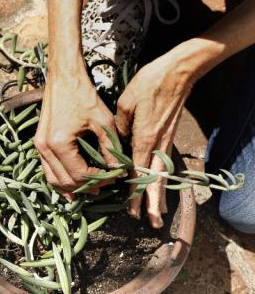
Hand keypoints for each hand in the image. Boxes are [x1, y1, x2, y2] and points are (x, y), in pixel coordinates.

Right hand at [36, 70, 118, 194]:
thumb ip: (110, 148)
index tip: (114, 177)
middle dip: (86, 186)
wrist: (63, 78)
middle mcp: (44, 148)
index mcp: (60, 143)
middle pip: (65, 180)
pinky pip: (47, 169)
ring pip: (53, 179)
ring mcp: (39, 146)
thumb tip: (117, 169)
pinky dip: (59, 178)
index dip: (99, 180)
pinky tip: (71, 185)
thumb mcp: (103, 121)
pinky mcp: (39, 143)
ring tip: (88, 190)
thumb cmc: (84, 96)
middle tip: (104, 185)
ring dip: (70, 187)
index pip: (79, 174)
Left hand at [115, 48, 196, 227]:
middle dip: (152, 203)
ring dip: (158, 195)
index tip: (132, 210)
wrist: (178, 71)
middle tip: (149, 222)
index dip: (135, 193)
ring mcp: (165, 141)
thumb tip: (115, 145)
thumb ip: (119, 128)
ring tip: (157, 215)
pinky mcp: (168, 136)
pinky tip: (158, 188)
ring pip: (161, 174)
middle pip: (154, 180)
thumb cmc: (150, 83)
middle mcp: (158, 143)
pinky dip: (160, 180)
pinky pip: (163, 163)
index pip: (138, 173)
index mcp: (145, 138)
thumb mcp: (125, 103)